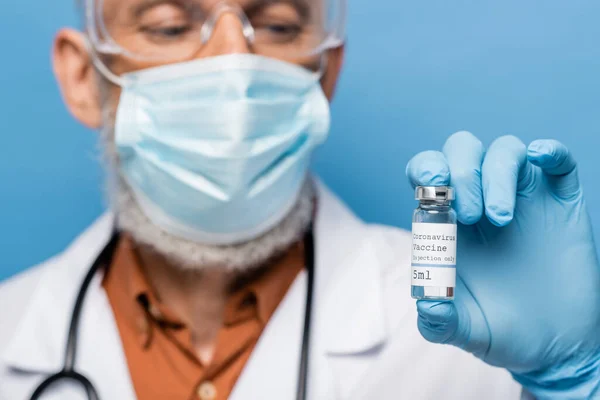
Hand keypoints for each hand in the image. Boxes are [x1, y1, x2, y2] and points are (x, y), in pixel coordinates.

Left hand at [406, 131, 599, 398]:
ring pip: (505, 151)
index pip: (428, 173)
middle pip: (462, 150)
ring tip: (499, 218)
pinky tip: (540, 156)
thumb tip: (427, 303)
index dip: (425, 169)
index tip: (431, 189)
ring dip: (497, 173)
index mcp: (449, 221)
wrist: (555, 345)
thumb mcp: (463, 330)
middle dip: (460, 170)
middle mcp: (482, 201)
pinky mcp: (560, 203)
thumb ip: (439, 321)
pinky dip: (549, 150)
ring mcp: (523, 199)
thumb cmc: (500, 330)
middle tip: (468, 214)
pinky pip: (558, 161)